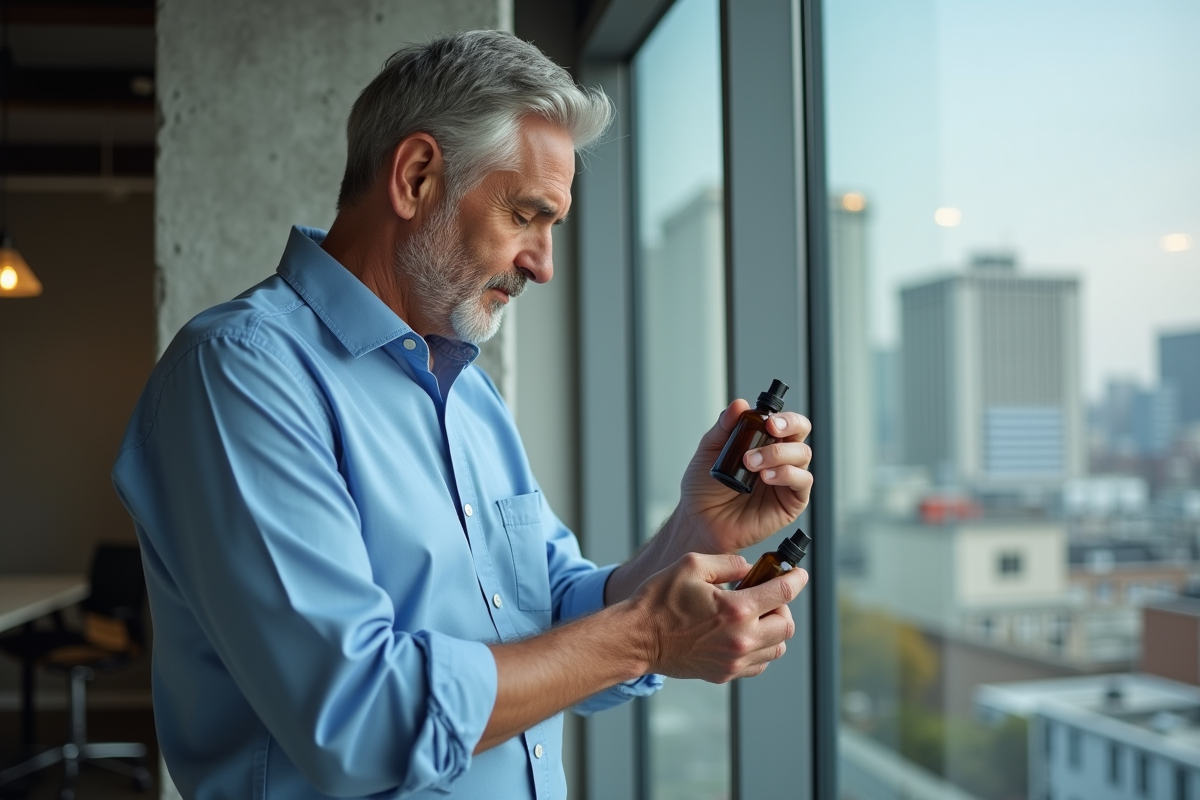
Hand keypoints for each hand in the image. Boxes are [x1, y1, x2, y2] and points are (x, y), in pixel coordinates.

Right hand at [630, 552, 806, 682]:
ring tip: (754, 616)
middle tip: (765, 595)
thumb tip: (751, 568)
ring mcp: (734, 661)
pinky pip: (759, 664)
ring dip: (773, 629)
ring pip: (777, 648)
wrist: (637, 638)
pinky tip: (743, 634)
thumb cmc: (660, 600)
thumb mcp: (692, 565)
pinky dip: (760, 648)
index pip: (783, 593)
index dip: (796, 579)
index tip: (798, 574)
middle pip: (786, 624)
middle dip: (781, 606)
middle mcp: (741, 639)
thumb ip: (729, 563)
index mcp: (736, 610)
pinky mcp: (724, 674)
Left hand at [675, 401, 812, 554]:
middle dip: (789, 426)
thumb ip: (724, 426)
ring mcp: (786, 480)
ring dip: (778, 453)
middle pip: (801, 434)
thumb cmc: (704, 488)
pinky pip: (802, 482)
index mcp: (763, 443)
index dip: (784, 417)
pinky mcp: (790, 502)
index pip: (786, 422)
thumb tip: (740, 405)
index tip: (768, 420)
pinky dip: (786, 474)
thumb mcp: (709, 450)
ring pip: (803, 455)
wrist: (698, 520)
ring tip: (752, 463)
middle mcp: (778, 459)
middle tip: (769, 429)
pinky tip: (767, 477)